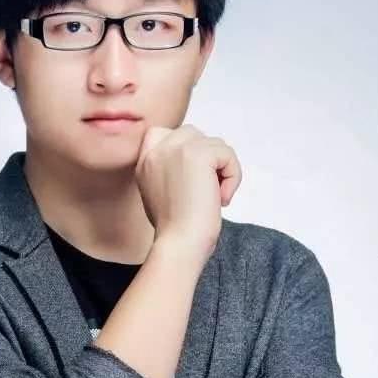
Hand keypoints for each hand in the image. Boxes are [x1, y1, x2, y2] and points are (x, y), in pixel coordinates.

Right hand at [135, 124, 240, 264]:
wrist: (179, 244)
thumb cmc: (175, 231)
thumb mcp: (160, 194)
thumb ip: (171, 172)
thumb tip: (199, 165)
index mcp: (145, 161)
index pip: (161, 133)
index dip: (183, 149)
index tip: (191, 178)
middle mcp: (157, 150)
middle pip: (193, 135)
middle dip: (207, 160)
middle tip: (207, 191)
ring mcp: (177, 148)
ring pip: (214, 145)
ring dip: (222, 171)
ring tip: (215, 198)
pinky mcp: (198, 154)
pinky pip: (227, 154)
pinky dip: (233, 177)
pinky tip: (221, 199)